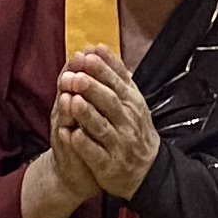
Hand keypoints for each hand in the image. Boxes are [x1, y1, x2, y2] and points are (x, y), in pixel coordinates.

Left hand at [48, 46, 161, 200]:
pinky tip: (70, 135)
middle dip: (91, 88)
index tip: (86, 56)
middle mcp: (127, 122)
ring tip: (71, 101)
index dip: (102, 70)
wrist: (147, 170)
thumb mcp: (132, 100)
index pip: (118, 83)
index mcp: (132, 103)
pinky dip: (83, 144)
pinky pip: (95, 153)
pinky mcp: (109, 165)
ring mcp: (118, 144)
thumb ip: (116, 75)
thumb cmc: (134, 129)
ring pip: (102, 127)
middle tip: (73, 77)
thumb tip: (98, 47)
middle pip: (109, 102)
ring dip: (86, 114)